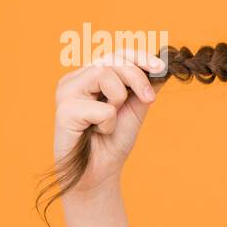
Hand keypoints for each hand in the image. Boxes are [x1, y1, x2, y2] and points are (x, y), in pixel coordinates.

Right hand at [52, 51, 165, 196]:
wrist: (100, 172)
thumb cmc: (113, 140)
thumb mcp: (135, 108)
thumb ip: (144, 86)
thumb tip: (162, 67)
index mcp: (89, 76)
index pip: (115, 54)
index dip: (139, 57)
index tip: (160, 68)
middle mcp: (75, 80)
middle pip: (112, 60)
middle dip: (137, 78)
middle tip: (149, 100)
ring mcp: (66, 93)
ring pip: (103, 74)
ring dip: (119, 100)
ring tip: (109, 121)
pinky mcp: (64, 111)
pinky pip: (102, 108)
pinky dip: (108, 124)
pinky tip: (97, 132)